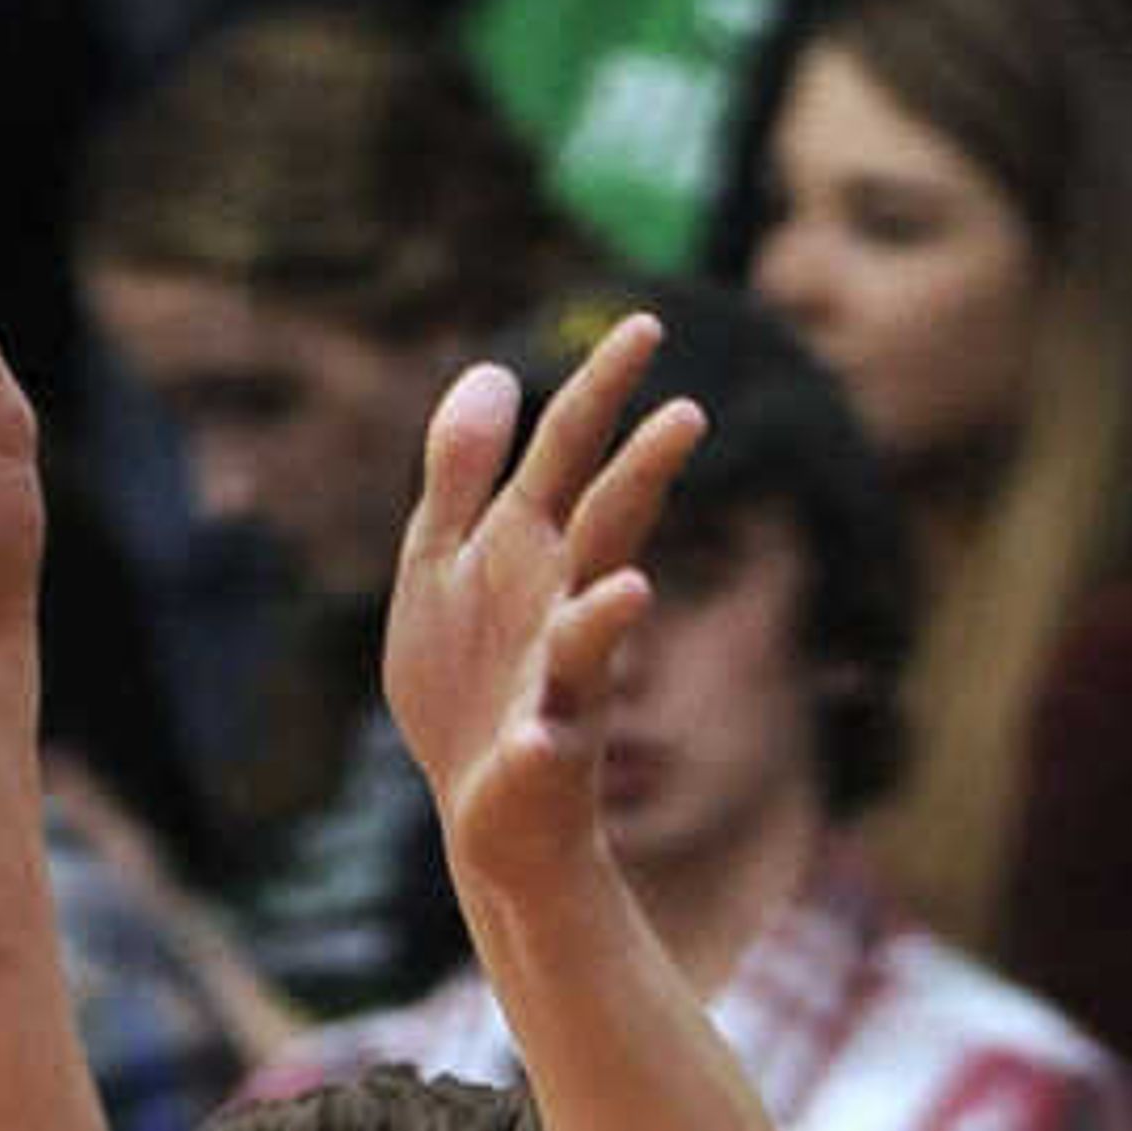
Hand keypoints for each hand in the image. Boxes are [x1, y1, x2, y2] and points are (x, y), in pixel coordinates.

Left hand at [381, 314, 704, 918]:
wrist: (484, 806)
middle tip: (688, 418)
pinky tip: (539, 737)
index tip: (646, 323)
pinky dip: (545, 739)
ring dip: (608, 615)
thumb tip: (492, 370)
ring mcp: (561, 680)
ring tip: (631, 592)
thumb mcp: (443, 562)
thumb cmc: (468, 680)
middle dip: (640, 479)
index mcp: (530, 549)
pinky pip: (549, 745)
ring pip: (594, 638)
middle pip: (604, 531)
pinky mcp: (543, 756)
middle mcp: (562, 604)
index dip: (602, 390)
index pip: (572, 454)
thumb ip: (461, 474)